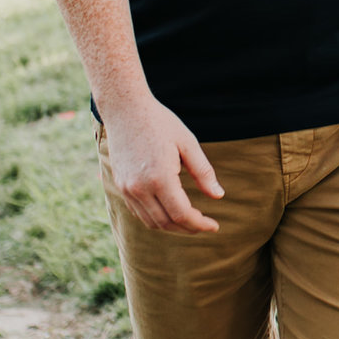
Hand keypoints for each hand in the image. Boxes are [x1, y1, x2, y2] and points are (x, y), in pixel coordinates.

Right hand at [100, 96, 222, 233]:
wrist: (125, 109)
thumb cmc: (160, 122)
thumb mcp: (188, 143)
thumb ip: (203, 172)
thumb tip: (219, 196)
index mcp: (159, 177)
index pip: (182, 214)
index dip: (200, 224)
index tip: (214, 226)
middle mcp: (140, 187)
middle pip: (166, 223)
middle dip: (188, 228)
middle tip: (205, 225)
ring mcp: (127, 188)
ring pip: (151, 221)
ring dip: (172, 226)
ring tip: (190, 221)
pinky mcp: (120, 186)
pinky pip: (139, 212)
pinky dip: (156, 218)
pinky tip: (170, 211)